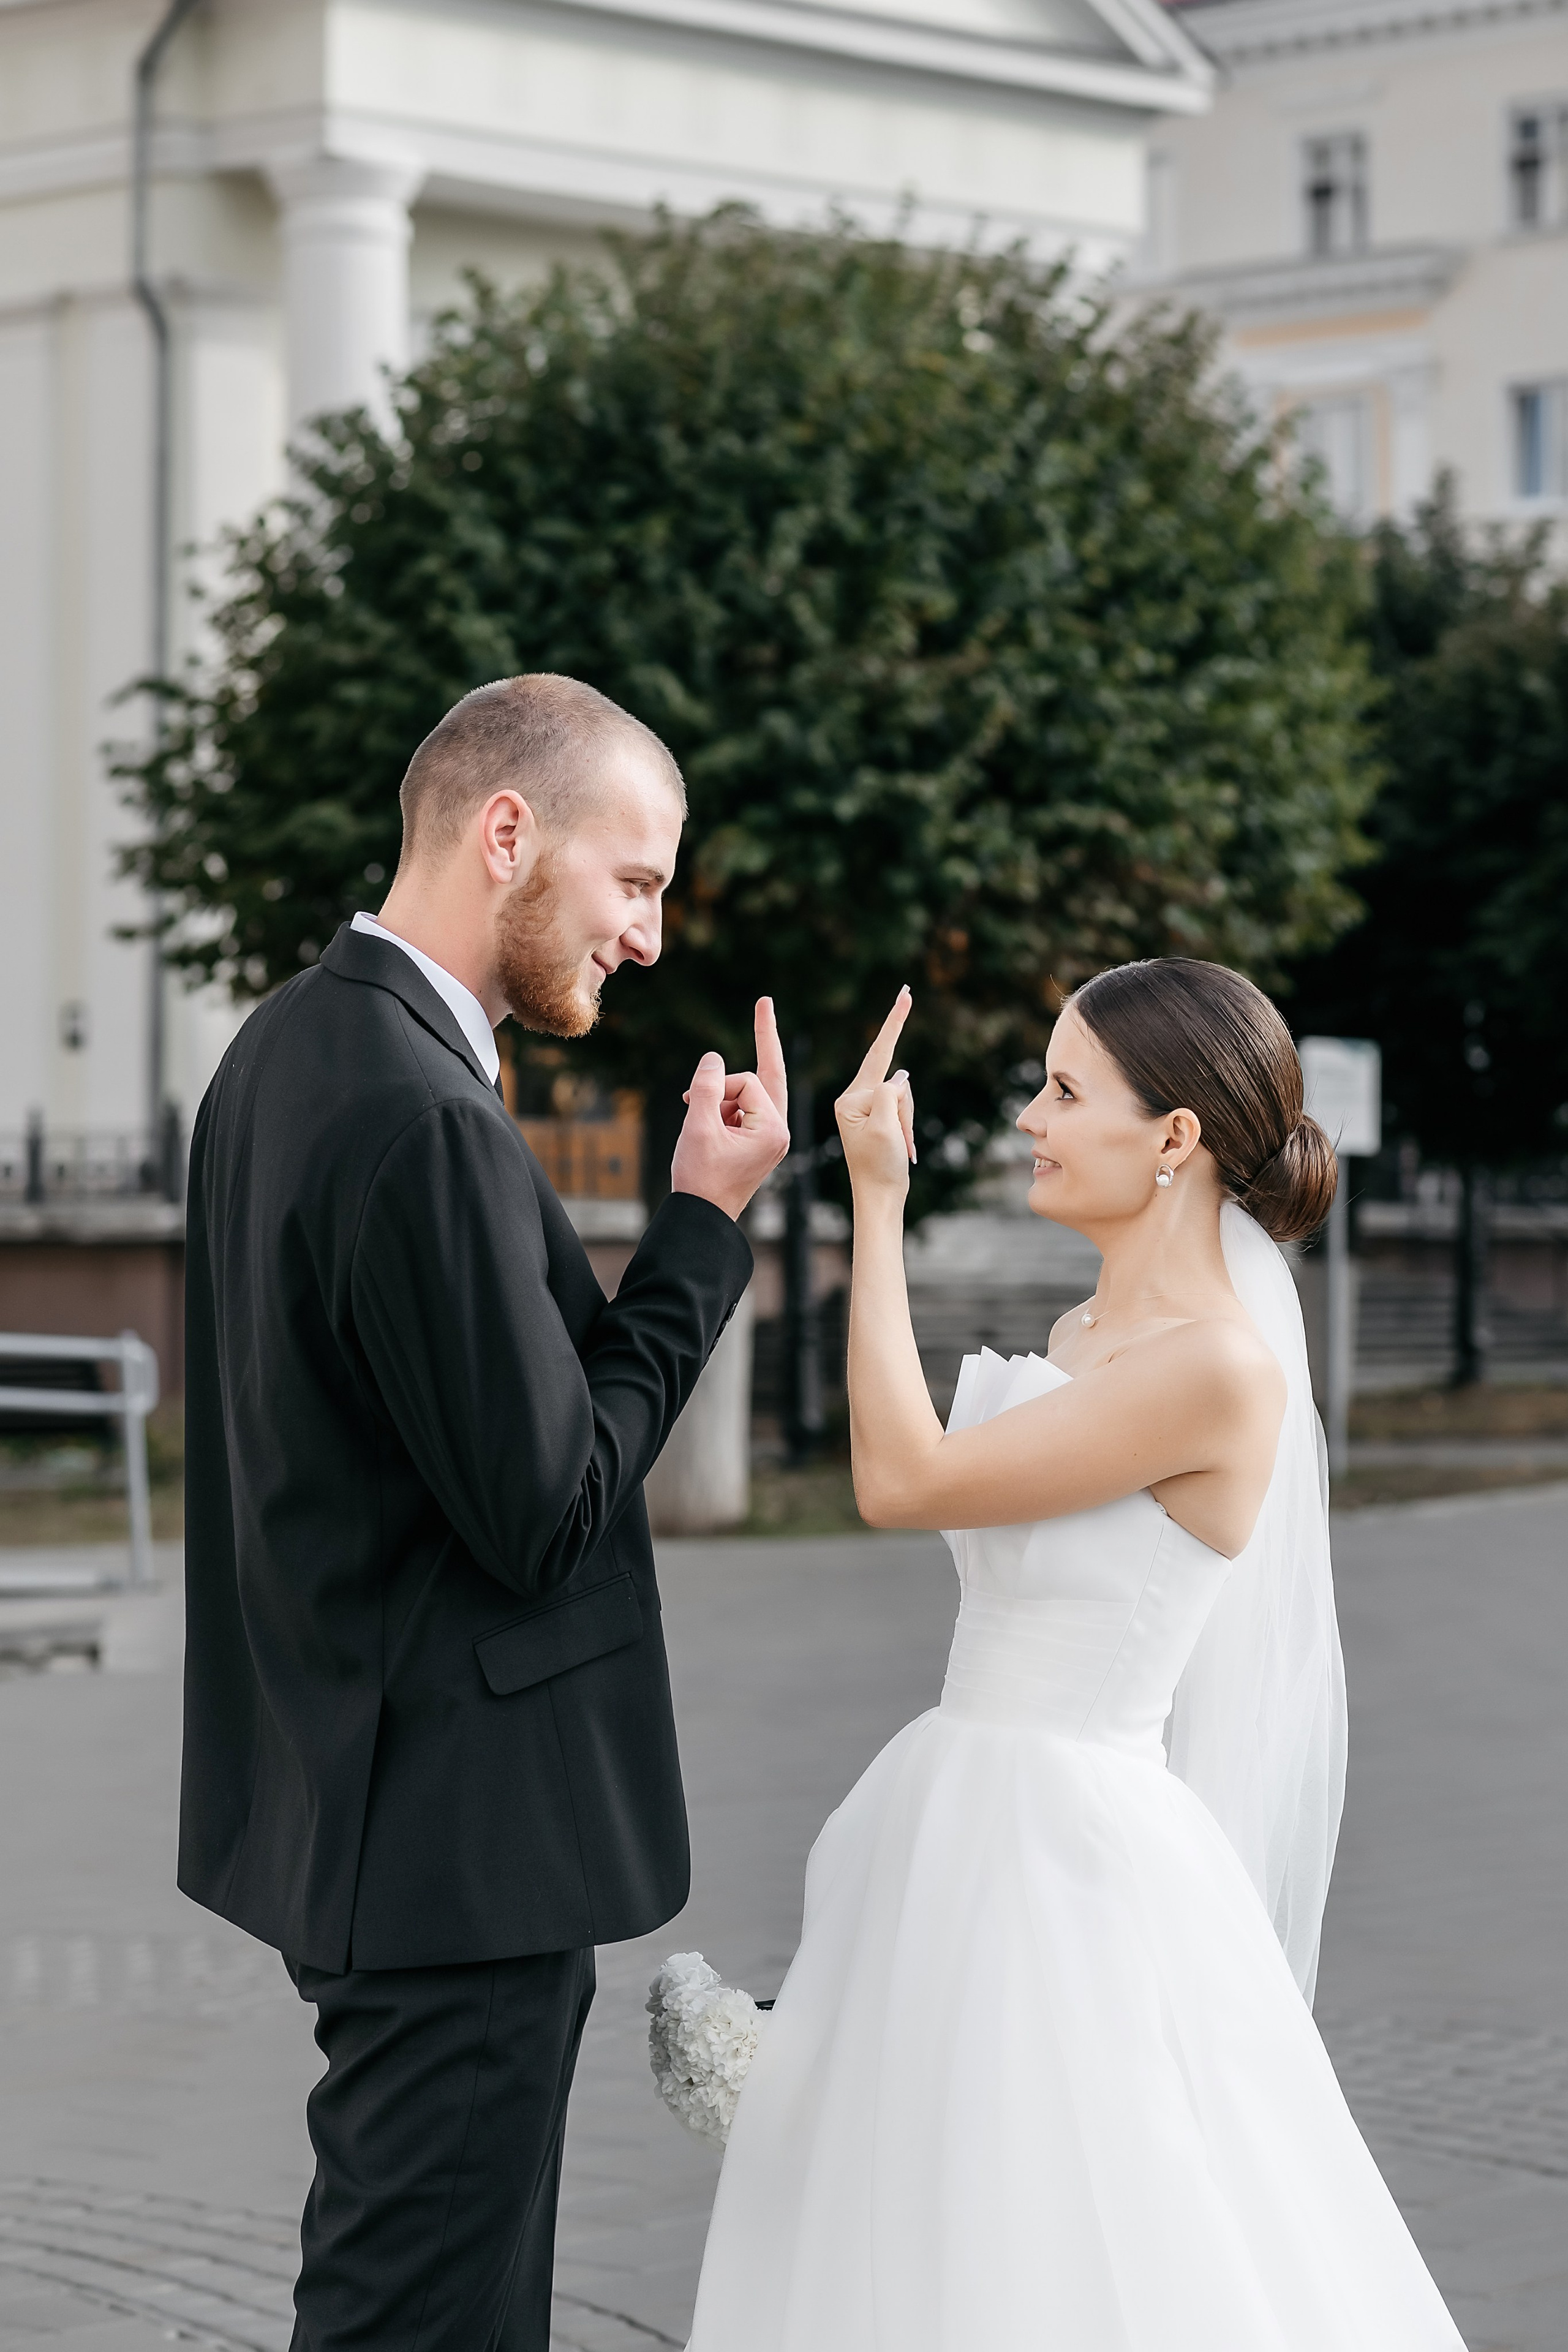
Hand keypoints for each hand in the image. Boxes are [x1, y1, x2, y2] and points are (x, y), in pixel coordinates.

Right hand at [669, 997, 791, 1223]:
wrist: (702, 1216)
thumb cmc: (700, 1177)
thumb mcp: (698, 1126)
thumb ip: (706, 1086)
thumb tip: (713, 1057)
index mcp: (774, 1129)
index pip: (746, 1083)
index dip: (717, 1088)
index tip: (692, 1104)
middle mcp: (779, 1131)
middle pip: (770, 1075)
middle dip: (763, 1041)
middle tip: (765, 1002)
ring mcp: (771, 1137)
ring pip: (751, 1093)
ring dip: (722, 1095)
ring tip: (694, 1110)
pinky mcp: (759, 1142)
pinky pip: (743, 1108)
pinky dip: (722, 1107)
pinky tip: (701, 1120)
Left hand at [834, 990, 916, 1201]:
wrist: (881, 1197)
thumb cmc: (880, 1166)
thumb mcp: (885, 1126)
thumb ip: (890, 1092)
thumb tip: (899, 1077)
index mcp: (850, 1099)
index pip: (878, 1057)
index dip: (894, 1024)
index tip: (905, 995)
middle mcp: (854, 1099)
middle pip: (895, 1084)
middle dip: (904, 1113)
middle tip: (897, 1143)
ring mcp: (867, 1108)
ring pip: (904, 1097)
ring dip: (908, 1122)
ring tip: (899, 1148)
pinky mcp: (878, 1117)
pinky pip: (903, 1109)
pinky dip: (908, 1128)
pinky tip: (902, 1149)